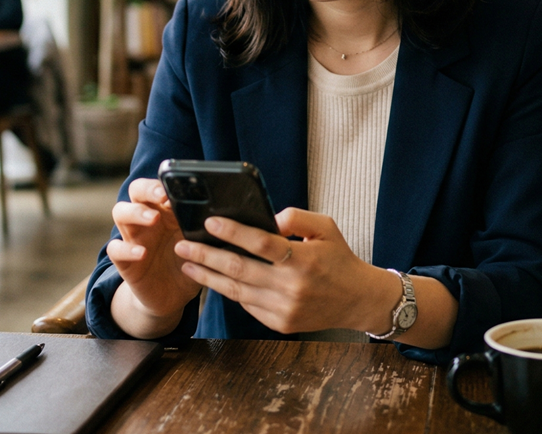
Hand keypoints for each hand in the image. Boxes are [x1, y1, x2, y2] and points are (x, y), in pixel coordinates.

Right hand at [107, 179, 201, 323]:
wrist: (171, 297)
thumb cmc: (189, 263)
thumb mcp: (203, 246)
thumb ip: (211, 231)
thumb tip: (236, 217)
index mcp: (166, 210)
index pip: (159, 185)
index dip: (166, 182)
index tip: (179, 186)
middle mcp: (146, 219)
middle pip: (137, 191)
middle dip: (148, 189)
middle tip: (163, 196)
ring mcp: (133, 237)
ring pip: (120, 212)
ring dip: (135, 212)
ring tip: (152, 218)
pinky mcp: (125, 261)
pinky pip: (115, 249)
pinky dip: (126, 249)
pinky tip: (142, 253)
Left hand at [174, 208, 397, 334]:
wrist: (358, 300)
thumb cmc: (340, 259)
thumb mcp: (326, 228)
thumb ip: (296, 217)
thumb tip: (266, 219)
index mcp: (302, 260)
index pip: (260, 243)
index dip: (232, 231)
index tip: (210, 221)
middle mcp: (291, 286)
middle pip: (239, 268)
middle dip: (206, 255)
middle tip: (183, 245)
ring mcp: (284, 309)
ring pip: (236, 290)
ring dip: (208, 276)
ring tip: (188, 264)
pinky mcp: (280, 323)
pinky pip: (247, 305)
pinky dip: (229, 290)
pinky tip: (214, 279)